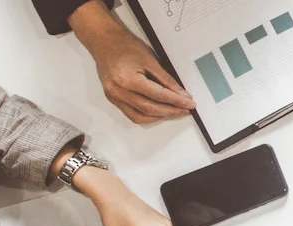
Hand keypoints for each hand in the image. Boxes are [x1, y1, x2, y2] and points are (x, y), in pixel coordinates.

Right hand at [69, 2, 195, 123]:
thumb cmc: (125, 46)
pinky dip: (147, 116)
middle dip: (171, 111)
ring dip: (160, 116)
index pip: (158, 96)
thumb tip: (180, 94)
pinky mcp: (112, 99)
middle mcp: (118, 91)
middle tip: (185, 110)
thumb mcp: (150, 60)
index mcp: (128, 80)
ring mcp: (113, 97)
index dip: (176, 101)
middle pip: (149, 109)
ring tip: (175, 112)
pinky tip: (159, 112)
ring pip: (140, 116)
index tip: (189, 103)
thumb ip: (166, 80)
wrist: (104, 41)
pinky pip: (131, 114)